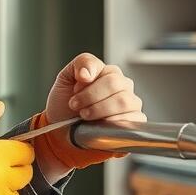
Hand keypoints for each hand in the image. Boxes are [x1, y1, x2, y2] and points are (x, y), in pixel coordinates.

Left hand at [35, 53, 144, 170]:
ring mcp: (131, 105)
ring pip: (124, 101)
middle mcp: (123, 87)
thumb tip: (87, 73)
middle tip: (75, 105)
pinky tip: (100, 125)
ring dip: (100, 110)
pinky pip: (133, 120)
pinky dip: (113, 123)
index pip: (107, 70)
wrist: (62, 131)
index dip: (88, 84)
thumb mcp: (66, 78)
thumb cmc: (65, 105)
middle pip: (115, 84)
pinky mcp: (134, 123)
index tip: (74, 91)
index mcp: (110, 73)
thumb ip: (81, 63)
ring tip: (84, 116)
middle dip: (91, 96)